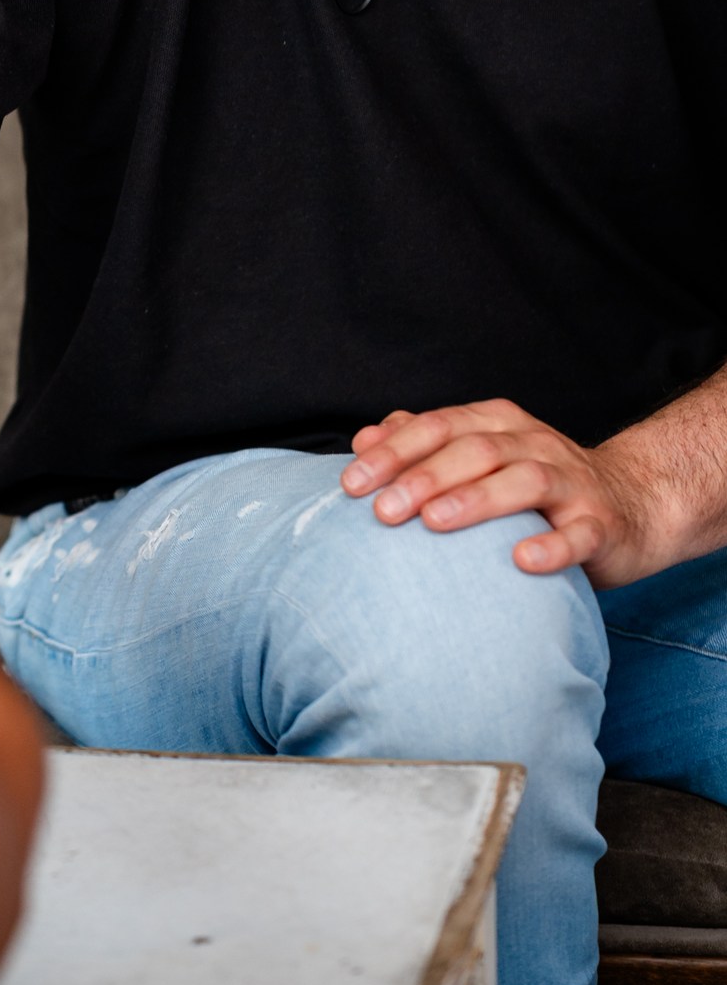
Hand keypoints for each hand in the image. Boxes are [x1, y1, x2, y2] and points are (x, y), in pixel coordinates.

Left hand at [340, 398, 667, 586]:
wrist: (633, 504)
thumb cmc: (536, 485)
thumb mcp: (480, 454)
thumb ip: (423, 444)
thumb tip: (363, 440)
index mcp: (498, 424)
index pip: (438, 427)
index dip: (393, 452)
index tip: (351, 483)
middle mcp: (534, 444)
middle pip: (474, 450)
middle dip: (424, 477)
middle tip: (381, 511)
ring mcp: (571, 483)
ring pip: (524, 481)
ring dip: (476, 500)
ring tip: (434, 522)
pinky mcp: (602, 525)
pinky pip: (579, 534)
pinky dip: (552, 546)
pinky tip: (521, 561)